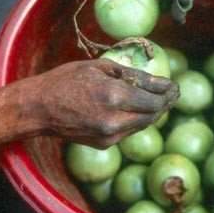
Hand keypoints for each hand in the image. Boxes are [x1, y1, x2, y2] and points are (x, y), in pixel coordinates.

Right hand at [31, 58, 178, 147]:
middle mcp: (115, 120)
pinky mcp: (104, 145)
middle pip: (153, 114)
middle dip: (166, 102)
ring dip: (155, 112)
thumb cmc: (66, 81)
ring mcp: (109, 136)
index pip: (154, 99)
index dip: (168, 92)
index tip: (175, 85)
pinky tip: (140, 109)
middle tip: (173, 92)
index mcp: (114, 96)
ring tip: (162, 99)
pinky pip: (129, 131)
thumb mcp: (99, 67)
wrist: (38, 109)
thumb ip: (131, 75)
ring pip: (144, 124)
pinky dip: (138, 119)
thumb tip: (158, 81)